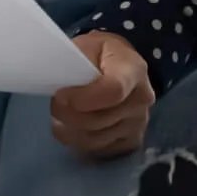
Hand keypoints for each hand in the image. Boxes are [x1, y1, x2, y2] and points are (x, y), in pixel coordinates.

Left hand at [50, 32, 153, 159]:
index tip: (60, 95)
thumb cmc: (102, 54)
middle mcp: (141, 101)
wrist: (123, 67)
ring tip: (60, 114)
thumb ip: (76, 61)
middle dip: (67, 113)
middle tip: (55, 102)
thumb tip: (60, 83)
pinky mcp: (130, 142)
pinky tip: (72, 126)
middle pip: (98, 120)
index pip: (112, 91)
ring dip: (69, 129)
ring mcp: (138, 125)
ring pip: (93, 139)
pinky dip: (78, 141)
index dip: (82, 98)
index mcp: (133, 70)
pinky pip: (97, 150)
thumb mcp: (88, 44)